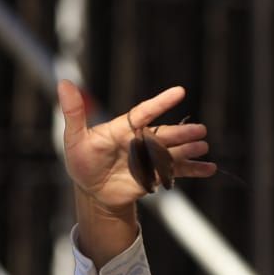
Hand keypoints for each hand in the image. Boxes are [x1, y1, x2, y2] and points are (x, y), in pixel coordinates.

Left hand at [59, 80, 215, 212]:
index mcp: (124, 128)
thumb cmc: (82, 161)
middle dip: (181, 133)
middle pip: (163, 135)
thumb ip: (74, 113)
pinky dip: (194, 170)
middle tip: (200, 130)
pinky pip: (177, 172)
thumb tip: (63, 83)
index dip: (161, 103)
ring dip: (188, 150)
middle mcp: (141, 140)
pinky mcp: (156, 174)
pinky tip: (209, 168)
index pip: (144, 113)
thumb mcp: (75, 139)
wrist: (92, 191)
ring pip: (173, 152)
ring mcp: (151, 158)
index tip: (179, 92)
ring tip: (203, 146)